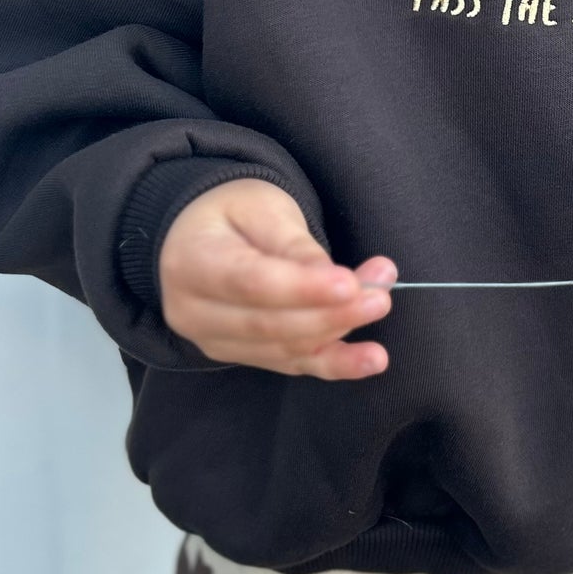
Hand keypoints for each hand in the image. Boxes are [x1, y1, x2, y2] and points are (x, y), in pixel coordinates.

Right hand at [158, 178, 396, 379]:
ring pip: (286, 349)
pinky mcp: (244, 356)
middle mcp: (195, 312)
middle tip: (379, 295)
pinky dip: (336, 364)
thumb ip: (294, 244)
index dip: (302, 289)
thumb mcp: (261, 207)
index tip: (349, 285)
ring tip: (380, 302)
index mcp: (192, 263)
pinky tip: (371, 360)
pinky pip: (294, 366)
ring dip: (340, 332)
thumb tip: (337, 281)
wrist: (199, 236)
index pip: (250, 283)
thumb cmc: (232, 213)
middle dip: (332, 314)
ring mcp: (216, 342)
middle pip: (270, 324)